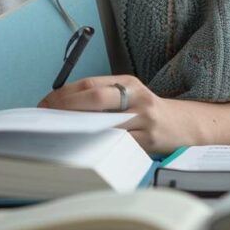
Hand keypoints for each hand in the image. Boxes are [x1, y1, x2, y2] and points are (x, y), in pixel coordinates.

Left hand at [37, 75, 200, 153]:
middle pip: (96, 98)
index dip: (64, 94)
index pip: (90, 84)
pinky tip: (84, 147)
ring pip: (105, 123)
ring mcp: (144, 119)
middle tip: (47, 116)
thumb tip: (62, 107)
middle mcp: (136, 97)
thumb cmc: (147, 112)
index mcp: (128, 83)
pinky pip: (118, 143)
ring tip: (60, 133)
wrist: (184, 126)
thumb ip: (103, 98)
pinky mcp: (149, 140)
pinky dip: (99, 145)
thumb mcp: (130, 97)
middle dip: (66, 107)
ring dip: (79, 128)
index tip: (45, 103)